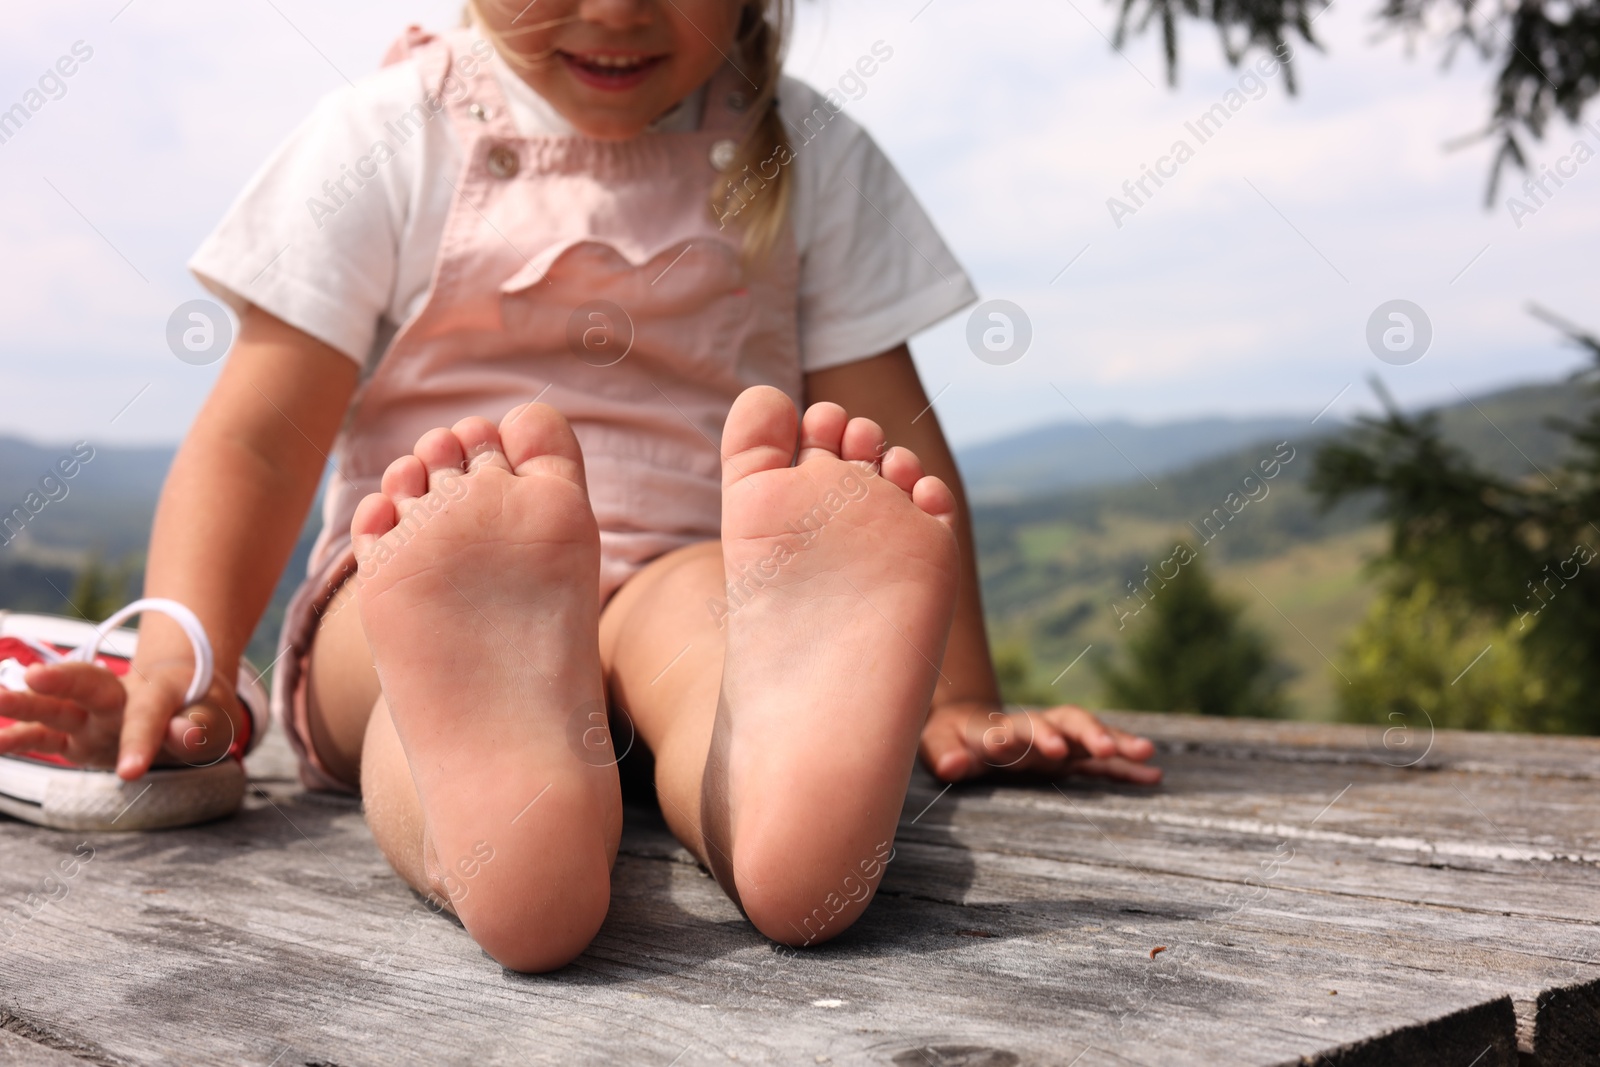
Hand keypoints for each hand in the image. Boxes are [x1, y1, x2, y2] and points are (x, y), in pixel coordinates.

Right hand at [0, 657, 244, 778]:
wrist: (184, 700)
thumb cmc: (201, 711)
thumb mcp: (213, 720)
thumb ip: (200, 726)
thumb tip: (184, 733)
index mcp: (158, 694)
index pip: (148, 715)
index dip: (141, 741)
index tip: (129, 773)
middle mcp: (117, 701)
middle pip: (90, 685)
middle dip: (64, 680)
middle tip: (34, 675)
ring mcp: (92, 718)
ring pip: (57, 706)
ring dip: (26, 703)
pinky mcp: (75, 738)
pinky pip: (44, 737)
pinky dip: (19, 739)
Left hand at [919, 701, 1161, 784]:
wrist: (965, 725)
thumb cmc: (949, 738)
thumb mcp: (936, 746)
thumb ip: (945, 755)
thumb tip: (953, 765)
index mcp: (1003, 728)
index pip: (1021, 728)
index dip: (1034, 736)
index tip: (1049, 748)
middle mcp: (1036, 730)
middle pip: (1066, 722)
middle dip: (1085, 732)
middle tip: (1102, 748)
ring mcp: (1056, 740)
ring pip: (1090, 735)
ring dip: (1115, 741)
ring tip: (1146, 753)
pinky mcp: (1068, 756)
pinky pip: (1100, 762)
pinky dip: (1124, 768)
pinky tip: (1154, 776)